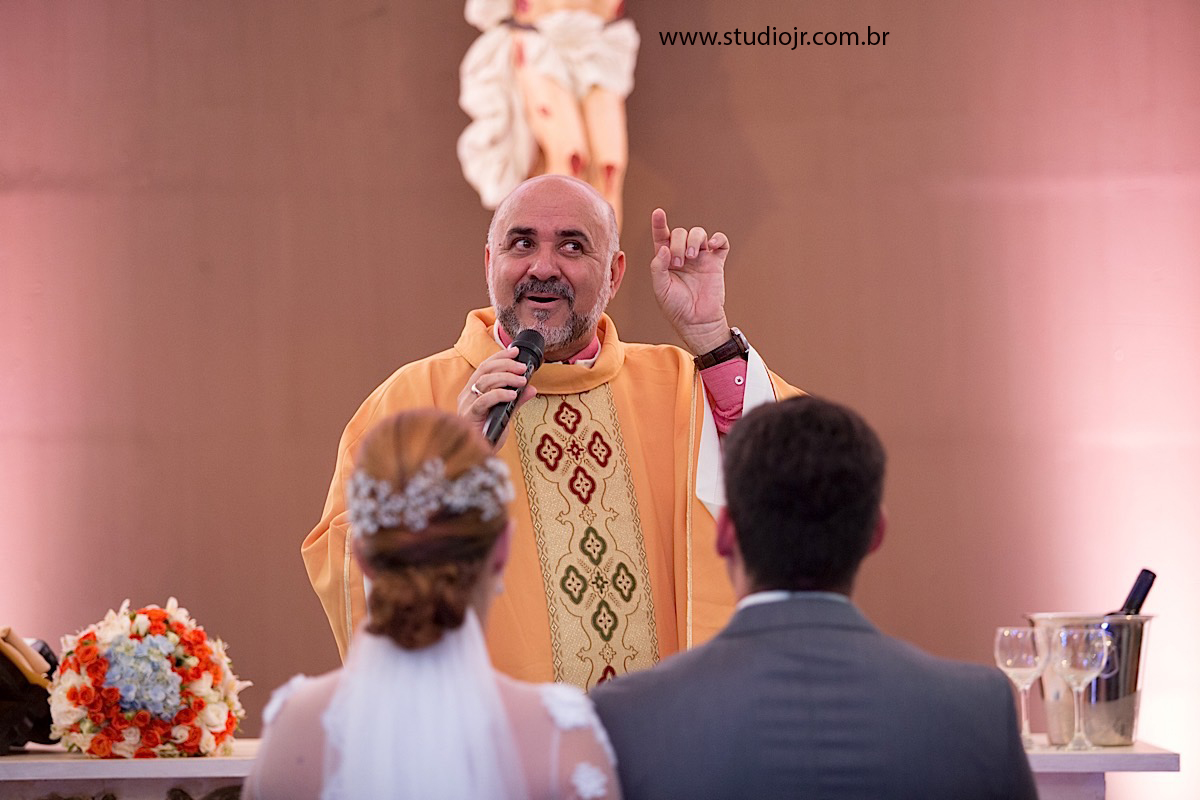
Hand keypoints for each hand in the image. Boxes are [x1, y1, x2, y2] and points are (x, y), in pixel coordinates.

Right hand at [457, 347, 538, 448]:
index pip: (485, 367)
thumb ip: (517, 401)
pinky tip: (512, 395)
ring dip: (506, 378)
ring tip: (522, 381)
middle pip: (485, 369)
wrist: (478, 458)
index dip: (500, 357)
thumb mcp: (506, 415)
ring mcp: (467, 405)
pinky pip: (484, 400)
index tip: (515, 351)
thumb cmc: (488, 436)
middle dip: (506, 365)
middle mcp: (467, 394)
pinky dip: (500, 394)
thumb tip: (532, 388)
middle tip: (523, 368)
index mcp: (473, 391)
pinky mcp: (470, 416)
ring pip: (484, 381)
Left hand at [648, 208, 730, 354]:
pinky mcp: (716, 262)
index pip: (662, 236)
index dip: (659, 224)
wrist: (697, 322)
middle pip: (681, 233)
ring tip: (692, 257)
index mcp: (667, 260)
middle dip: (678, 243)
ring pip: (699, 233)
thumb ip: (658, 267)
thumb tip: (664, 248)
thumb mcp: (660, 288)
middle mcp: (683, 255)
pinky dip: (717, 239)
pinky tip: (712, 246)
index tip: (658, 213)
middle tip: (679, 262)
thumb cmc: (676, 307)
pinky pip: (720, 242)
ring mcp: (701, 257)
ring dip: (694, 240)